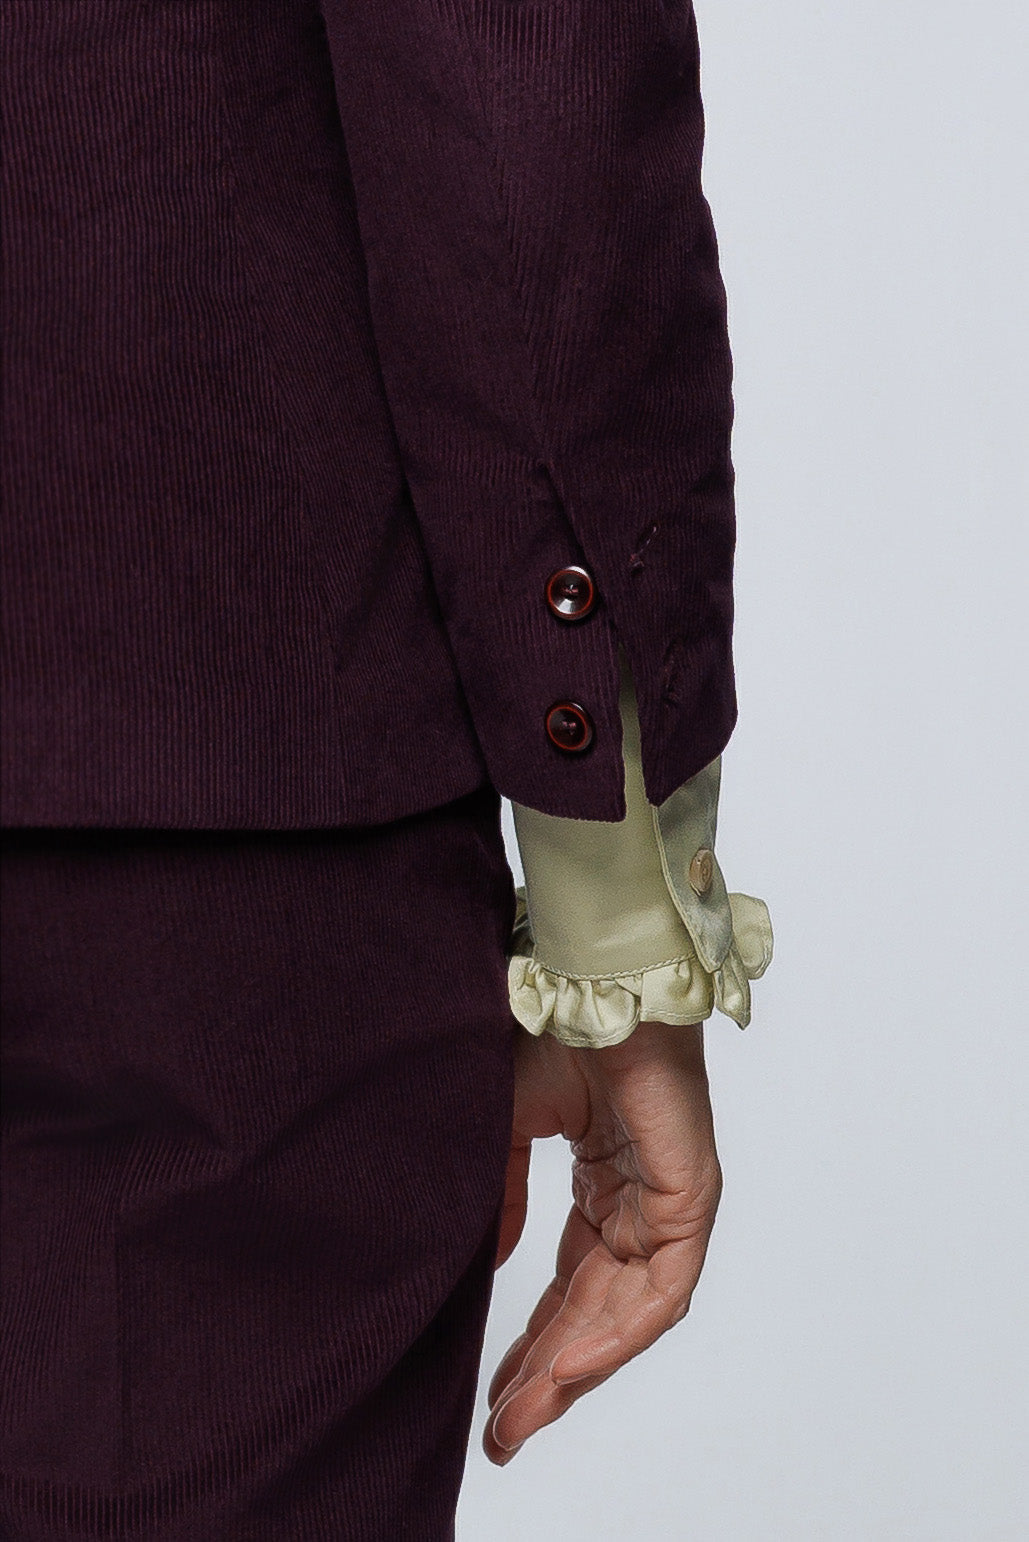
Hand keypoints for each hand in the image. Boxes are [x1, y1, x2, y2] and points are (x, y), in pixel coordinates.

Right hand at [484, 1018, 721, 1465]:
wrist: (590, 984)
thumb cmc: (553, 1035)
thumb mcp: (507, 1129)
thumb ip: (501, 1198)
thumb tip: (485, 1268)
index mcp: (603, 1185)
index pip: (571, 1284)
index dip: (533, 1341)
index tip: (495, 1398)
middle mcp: (639, 1202)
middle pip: (596, 1311)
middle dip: (549, 1373)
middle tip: (505, 1432)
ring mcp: (670, 1202)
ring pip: (630, 1314)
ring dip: (577, 1369)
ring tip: (525, 1415)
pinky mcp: (692, 1197)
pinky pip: (662, 1291)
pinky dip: (618, 1336)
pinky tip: (569, 1368)